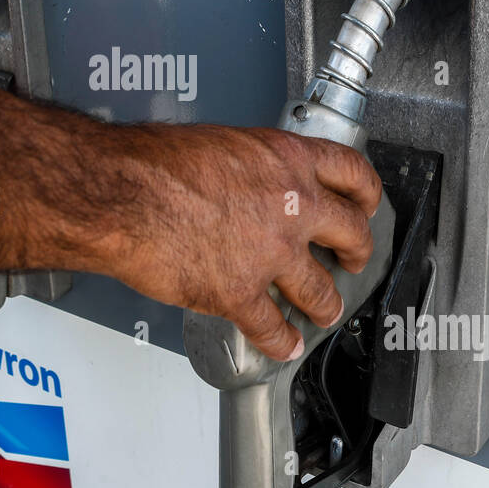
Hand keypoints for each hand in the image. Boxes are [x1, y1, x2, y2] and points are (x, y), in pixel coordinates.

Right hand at [99, 124, 382, 360]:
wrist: (122, 194)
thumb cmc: (153, 164)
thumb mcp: (221, 143)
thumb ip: (252, 165)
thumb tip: (252, 178)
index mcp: (287, 159)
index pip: (352, 173)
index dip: (366, 193)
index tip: (366, 204)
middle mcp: (291, 205)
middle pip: (351, 232)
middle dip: (358, 250)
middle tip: (354, 258)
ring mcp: (270, 253)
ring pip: (320, 290)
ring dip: (327, 304)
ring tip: (324, 309)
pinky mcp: (240, 293)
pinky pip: (272, 327)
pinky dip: (281, 341)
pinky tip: (284, 344)